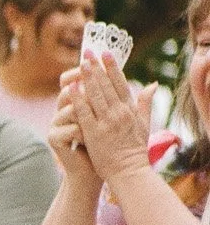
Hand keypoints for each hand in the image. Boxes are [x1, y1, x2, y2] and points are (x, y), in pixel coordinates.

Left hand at [71, 51, 153, 183]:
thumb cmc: (134, 149)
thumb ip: (145, 103)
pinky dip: (78, 98)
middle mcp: (120, 114)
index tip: (106, 53)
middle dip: (97, 68)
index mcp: (131, 110)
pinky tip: (71, 87)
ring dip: (87, 78)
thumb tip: (152, 84)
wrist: (128, 172)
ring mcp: (107, 123)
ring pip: (96, 96)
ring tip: (81, 63)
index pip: (121, 84)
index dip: (113, 67)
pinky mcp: (94, 133)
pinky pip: (84, 112)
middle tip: (89, 52)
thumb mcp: (144, 124)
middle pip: (107, 86)